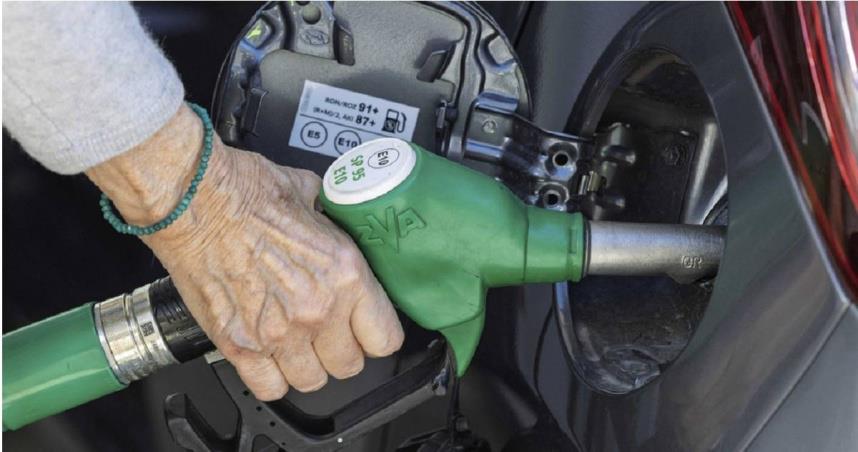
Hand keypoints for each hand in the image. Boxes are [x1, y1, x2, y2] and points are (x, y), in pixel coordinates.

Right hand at [87, 105, 403, 399]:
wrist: (192, 198)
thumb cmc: (244, 190)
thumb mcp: (310, 195)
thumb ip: (330, 217)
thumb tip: (336, 216)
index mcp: (345, 273)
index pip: (386, 337)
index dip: (376, 333)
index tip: (368, 328)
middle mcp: (317, 309)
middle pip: (350, 365)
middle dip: (342, 349)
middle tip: (330, 333)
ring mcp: (278, 332)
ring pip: (313, 382)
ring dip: (308, 365)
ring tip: (299, 345)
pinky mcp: (239, 344)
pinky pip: (269, 388)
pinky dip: (271, 377)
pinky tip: (270, 356)